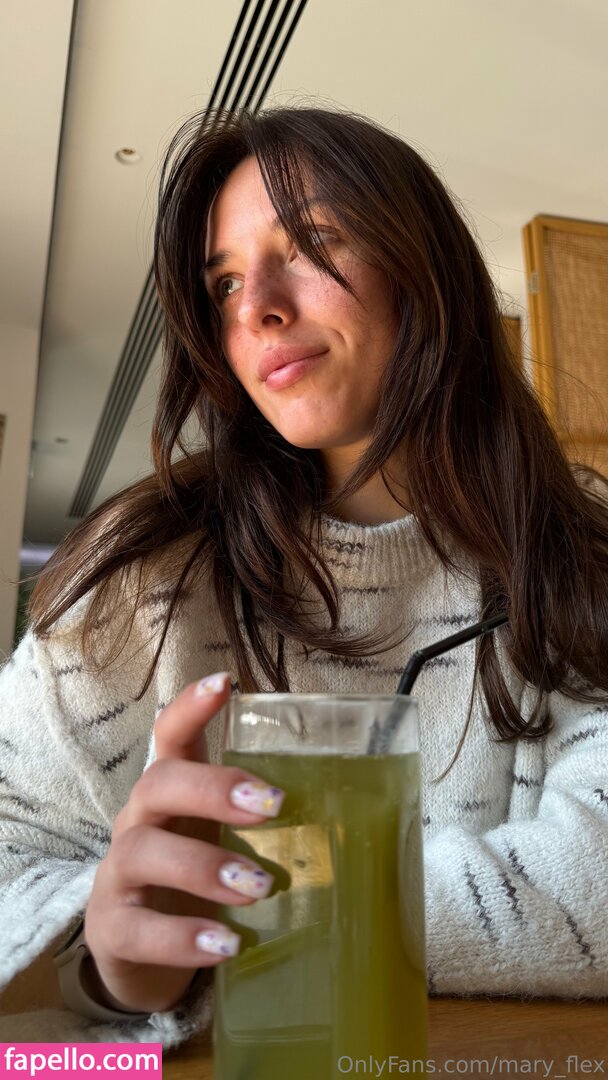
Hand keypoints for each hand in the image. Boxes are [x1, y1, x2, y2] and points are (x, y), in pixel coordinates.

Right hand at [83, 672, 284, 1013]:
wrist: (142, 957)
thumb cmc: (198, 883)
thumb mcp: (229, 842)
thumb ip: (272, 825)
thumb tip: (369, 814)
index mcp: (174, 794)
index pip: (172, 735)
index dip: (191, 707)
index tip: (224, 683)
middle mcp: (140, 821)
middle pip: (158, 783)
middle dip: (213, 788)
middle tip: (270, 804)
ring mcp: (120, 875)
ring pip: (144, 852)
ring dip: (203, 866)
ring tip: (256, 887)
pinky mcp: (114, 929)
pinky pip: (137, 929)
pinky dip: (182, 936)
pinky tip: (225, 946)